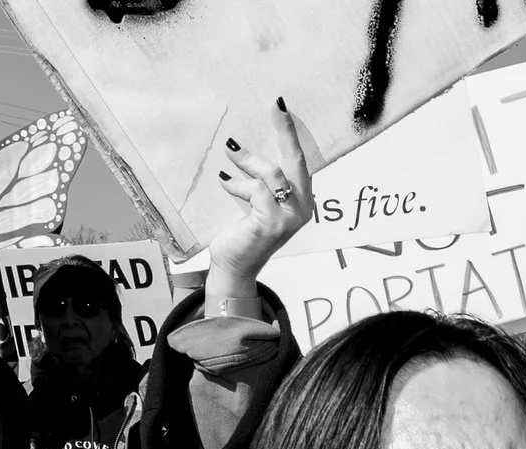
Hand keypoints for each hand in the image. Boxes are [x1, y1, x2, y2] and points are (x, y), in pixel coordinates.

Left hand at [205, 98, 315, 303]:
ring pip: (272, 173)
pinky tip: (224, 182)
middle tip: (276, 106)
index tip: (281, 106)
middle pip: (296, 162)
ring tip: (230, 150)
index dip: (292, 134)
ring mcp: (288, 217)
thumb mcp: (257, 203)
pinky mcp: (272, 223)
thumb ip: (262, 182)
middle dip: (286, 132)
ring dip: (248, 160)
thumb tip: (243, 147)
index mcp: (301, 201)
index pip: (300, 162)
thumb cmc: (244, 234)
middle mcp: (301, 208)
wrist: (235, 266)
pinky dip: (237, 184)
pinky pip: (256, 190)